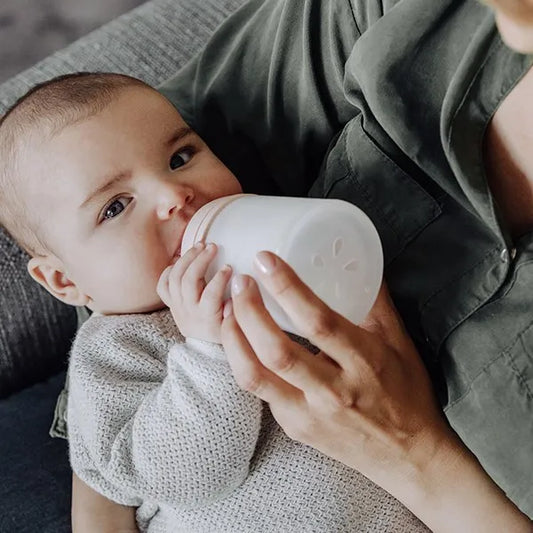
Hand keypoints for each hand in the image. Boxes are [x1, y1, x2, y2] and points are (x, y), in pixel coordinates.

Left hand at [157, 242, 231, 342]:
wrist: (205, 348)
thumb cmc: (225, 331)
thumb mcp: (236, 326)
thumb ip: (238, 310)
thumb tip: (238, 293)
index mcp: (207, 317)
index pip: (211, 294)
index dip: (219, 278)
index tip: (229, 266)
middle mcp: (188, 311)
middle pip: (188, 281)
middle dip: (200, 260)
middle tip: (212, 246)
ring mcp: (177, 306)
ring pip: (174, 278)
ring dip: (186, 258)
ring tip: (199, 246)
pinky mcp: (171, 304)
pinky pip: (163, 285)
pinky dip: (169, 270)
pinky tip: (181, 260)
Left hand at [220, 251, 530, 530]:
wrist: (408, 457)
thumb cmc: (407, 393)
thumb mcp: (400, 343)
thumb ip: (375, 302)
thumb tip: (357, 262)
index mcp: (364, 363)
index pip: (318, 322)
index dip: (287, 288)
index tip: (265, 261)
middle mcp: (333, 392)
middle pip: (277, 350)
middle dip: (249, 311)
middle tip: (240, 282)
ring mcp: (309, 414)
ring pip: (255, 376)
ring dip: (233, 338)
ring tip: (228, 309)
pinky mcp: (294, 427)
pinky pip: (261, 391)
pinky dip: (244, 360)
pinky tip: (241, 339)